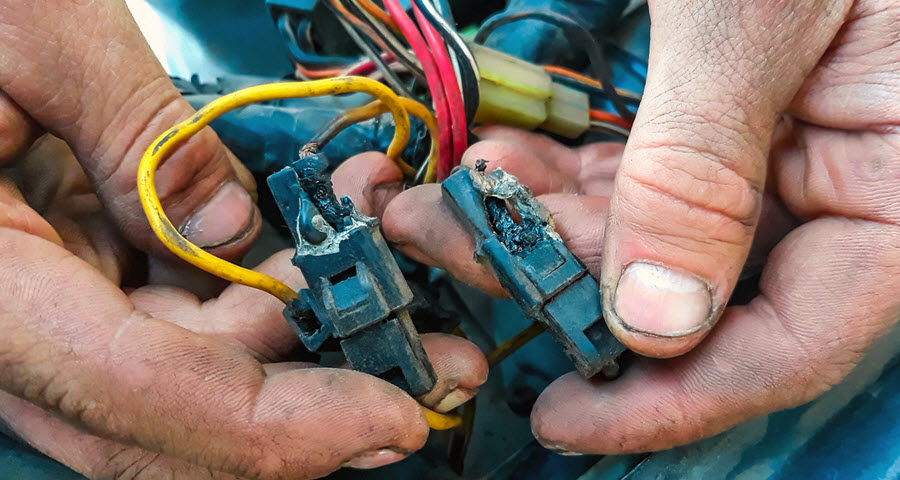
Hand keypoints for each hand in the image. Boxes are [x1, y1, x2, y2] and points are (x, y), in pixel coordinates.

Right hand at [0, 1, 486, 476]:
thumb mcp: (30, 33)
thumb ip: (142, 137)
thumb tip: (231, 228)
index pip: (141, 396)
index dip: (277, 430)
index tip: (390, 419)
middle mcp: (1, 325)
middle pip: (175, 414)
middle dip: (317, 395)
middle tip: (436, 361)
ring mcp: (32, 308)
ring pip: (184, 366)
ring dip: (299, 327)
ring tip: (386, 258)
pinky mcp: (58, 277)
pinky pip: (167, 310)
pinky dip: (249, 284)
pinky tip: (315, 231)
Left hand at [379, 0, 899, 453]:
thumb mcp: (756, 18)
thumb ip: (704, 171)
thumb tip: (653, 320)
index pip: (791, 343)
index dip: (669, 399)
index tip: (562, 418)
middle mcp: (838, 186)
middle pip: (688, 291)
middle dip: (553, 277)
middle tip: (442, 246)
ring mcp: (774, 155)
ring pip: (641, 236)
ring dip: (533, 223)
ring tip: (434, 198)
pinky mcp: (718, 121)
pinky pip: (631, 177)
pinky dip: (557, 176)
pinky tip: (491, 162)